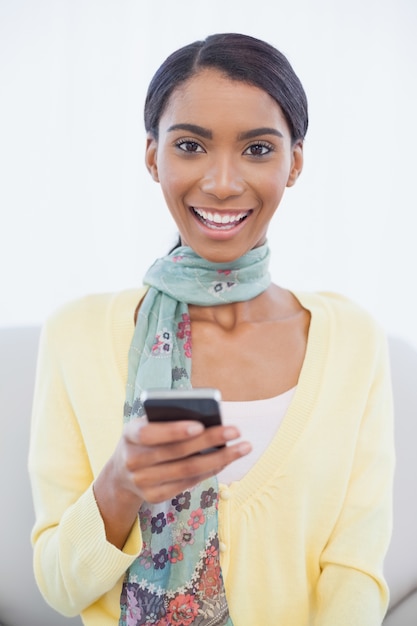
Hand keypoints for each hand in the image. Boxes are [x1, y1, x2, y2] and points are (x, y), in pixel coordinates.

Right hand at [118, 418, 250, 502]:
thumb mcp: (147, 422)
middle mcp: (133, 461)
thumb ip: (168, 418)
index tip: (200, 424)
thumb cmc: (145, 437)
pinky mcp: (154, 497)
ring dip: (219, 458)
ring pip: (187, 471)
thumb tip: (207, 416)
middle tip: (236, 431)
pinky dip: (210, 471)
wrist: (121, 472)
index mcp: (129, 435)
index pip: (150, 433)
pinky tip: (227, 460)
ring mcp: (142, 482)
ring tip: (243, 447)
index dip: (174, 431)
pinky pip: (188, 483)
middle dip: (209, 440)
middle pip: (177, 453)